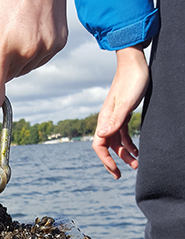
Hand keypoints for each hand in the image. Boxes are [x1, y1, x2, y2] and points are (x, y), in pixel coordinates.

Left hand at [0, 0, 102, 112]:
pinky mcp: (57, 43)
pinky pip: (37, 58)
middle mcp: (25, 52)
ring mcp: (44, 49)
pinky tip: (29, 22)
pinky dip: (30, 48)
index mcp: (0, 46)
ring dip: (13, 56)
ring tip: (14, 21)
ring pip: (21, 69)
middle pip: (4, 79)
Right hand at [93, 45, 149, 178]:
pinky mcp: (123, 114)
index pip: (99, 146)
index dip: (106, 160)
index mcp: (105, 119)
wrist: (135, 63)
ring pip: (117, 142)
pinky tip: (138, 150)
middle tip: (122, 175)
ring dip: (125, 154)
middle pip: (107, 147)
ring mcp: (115, 118)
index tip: (115, 171)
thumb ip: (115, 120)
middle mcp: (107, 120)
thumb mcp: (126, 102)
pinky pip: (123, 134)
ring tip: (137, 164)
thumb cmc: (132, 81)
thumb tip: (101, 137)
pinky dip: (130, 144)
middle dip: (114, 162)